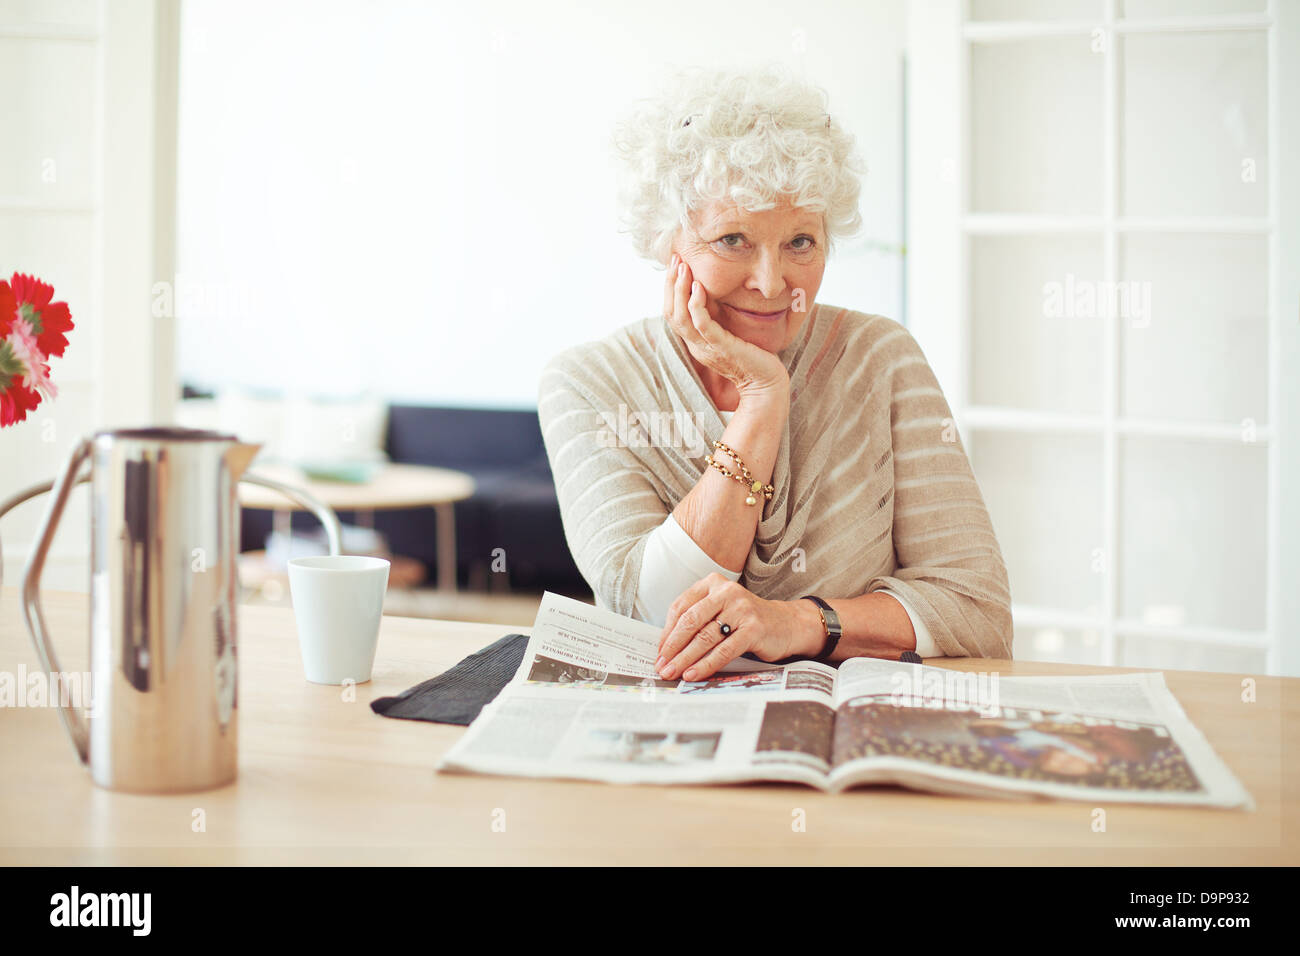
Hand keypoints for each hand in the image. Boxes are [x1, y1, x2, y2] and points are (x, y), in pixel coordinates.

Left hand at [655, 573, 824, 680]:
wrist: (787, 624)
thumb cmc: (746, 620)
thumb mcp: (720, 610)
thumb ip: (698, 620)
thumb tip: (667, 648)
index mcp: (713, 583)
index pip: (681, 607)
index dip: (667, 632)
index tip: (659, 652)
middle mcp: (726, 592)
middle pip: (690, 621)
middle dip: (672, 647)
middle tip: (661, 666)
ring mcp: (741, 609)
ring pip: (705, 637)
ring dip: (685, 659)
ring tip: (672, 673)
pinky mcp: (753, 629)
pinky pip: (723, 651)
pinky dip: (705, 665)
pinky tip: (693, 674)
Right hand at [663, 253, 788, 400]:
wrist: (766, 383)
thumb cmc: (752, 357)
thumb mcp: (729, 332)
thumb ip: (717, 317)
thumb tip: (710, 291)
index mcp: (696, 342)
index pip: (672, 313)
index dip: (670, 289)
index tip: (676, 265)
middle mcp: (696, 345)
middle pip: (671, 313)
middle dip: (671, 284)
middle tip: (675, 259)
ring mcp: (707, 348)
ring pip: (681, 318)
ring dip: (680, 290)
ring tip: (683, 267)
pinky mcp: (721, 348)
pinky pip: (702, 325)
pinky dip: (697, 305)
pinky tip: (699, 286)